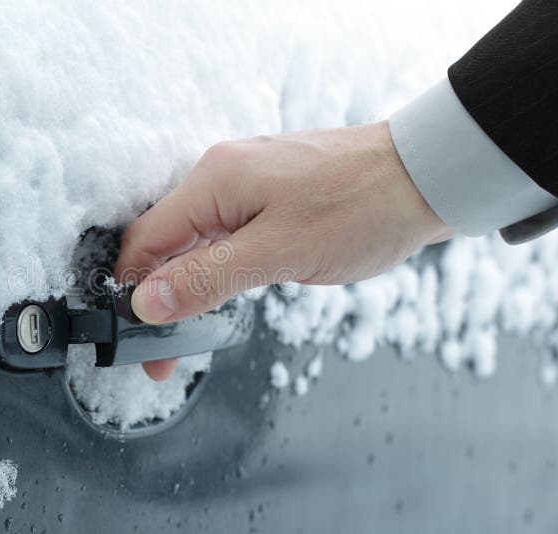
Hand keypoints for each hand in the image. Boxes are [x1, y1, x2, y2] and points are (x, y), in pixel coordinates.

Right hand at [114, 121, 451, 380]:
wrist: (426, 176)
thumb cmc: (360, 208)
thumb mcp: (277, 253)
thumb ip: (206, 277)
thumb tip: (147, 302)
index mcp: (213, 181)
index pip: (146, 239)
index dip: (131, 291)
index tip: (136, 337)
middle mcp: (222, 174)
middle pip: (166, 241)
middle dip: (157, 298)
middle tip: (163, 353)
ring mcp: (247, 181)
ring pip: (196, 240)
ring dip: (187, 286)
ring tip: (186, 334)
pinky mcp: (270, 193)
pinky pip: (224, 232)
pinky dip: (215, 267)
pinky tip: (217, 293)